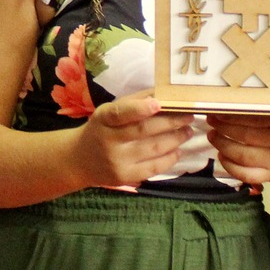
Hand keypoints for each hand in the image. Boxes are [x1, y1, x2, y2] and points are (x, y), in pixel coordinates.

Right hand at [69, 92, 191, 187]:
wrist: (80, 160)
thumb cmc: (101, 129)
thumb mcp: (108, 111)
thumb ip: (133, 102)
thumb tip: (163, 93)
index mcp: (104, 119)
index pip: (120, 113)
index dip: (139, 108)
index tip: (158, 104)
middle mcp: (109, 140)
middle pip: (143, 131)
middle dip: (171, 123)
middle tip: (189, 116)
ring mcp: (117, 161)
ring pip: (153, 149)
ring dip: (175, 139)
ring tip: (188, 131)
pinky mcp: (125, 177)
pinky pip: (153, 167)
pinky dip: (169, 159)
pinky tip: (178, 150)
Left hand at [205, 115, 269, 184]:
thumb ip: (252, 112)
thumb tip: (224, 106)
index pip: (255, 119)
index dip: (233, 116)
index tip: (217, 111)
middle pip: (247, 136)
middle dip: (224, 128)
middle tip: (211, 121)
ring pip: (243, 156)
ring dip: (223, 146)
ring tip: (212, 136)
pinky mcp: (268, 177)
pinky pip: (244, 174)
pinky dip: (229, 165)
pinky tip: (221, 155)